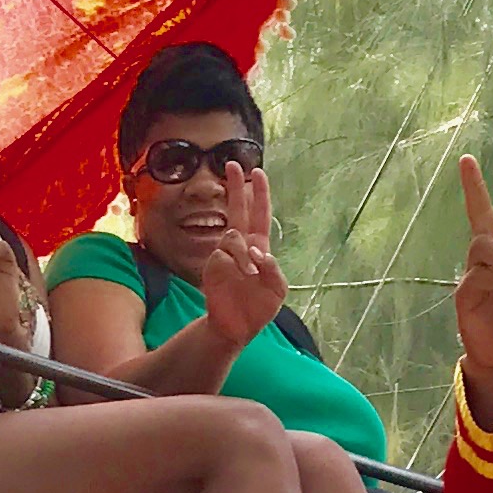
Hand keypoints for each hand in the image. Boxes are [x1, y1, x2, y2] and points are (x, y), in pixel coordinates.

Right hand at [197, 166, 288, 345]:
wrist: (236, 328)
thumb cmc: (258, 307)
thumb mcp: (278, 289)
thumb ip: (274, 269)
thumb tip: (259, 253)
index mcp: (259, 248)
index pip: (259, 215)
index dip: (258, 194)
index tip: (256, 173)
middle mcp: (241, 247)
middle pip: (237, 210)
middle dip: (235, 187)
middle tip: (232, 164)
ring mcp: (225, 254)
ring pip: (234, 234)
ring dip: (245, 251)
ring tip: (251, 272)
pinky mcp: (214, 265)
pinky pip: (225, 253)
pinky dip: (237, 262)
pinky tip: (243, 274)